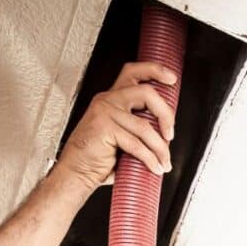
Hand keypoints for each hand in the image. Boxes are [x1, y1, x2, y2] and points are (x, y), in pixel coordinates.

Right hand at [55, 60, 176, 193]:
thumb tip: (163, 134)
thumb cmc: (95, 159)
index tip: (171, 79)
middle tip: (170, 134)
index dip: (155, 71)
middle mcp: (107, 100)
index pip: (133, 73)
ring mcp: (105, 112)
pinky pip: (136, 144)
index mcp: (110, 98)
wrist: (75, 173)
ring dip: (160, 148)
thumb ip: (137, 128)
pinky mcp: (105, 128)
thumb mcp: (120, 138)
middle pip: (146, 93)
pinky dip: (150, 159)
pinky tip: (154, 167)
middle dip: (165, 114)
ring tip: (164, 162)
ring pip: (145, 126)